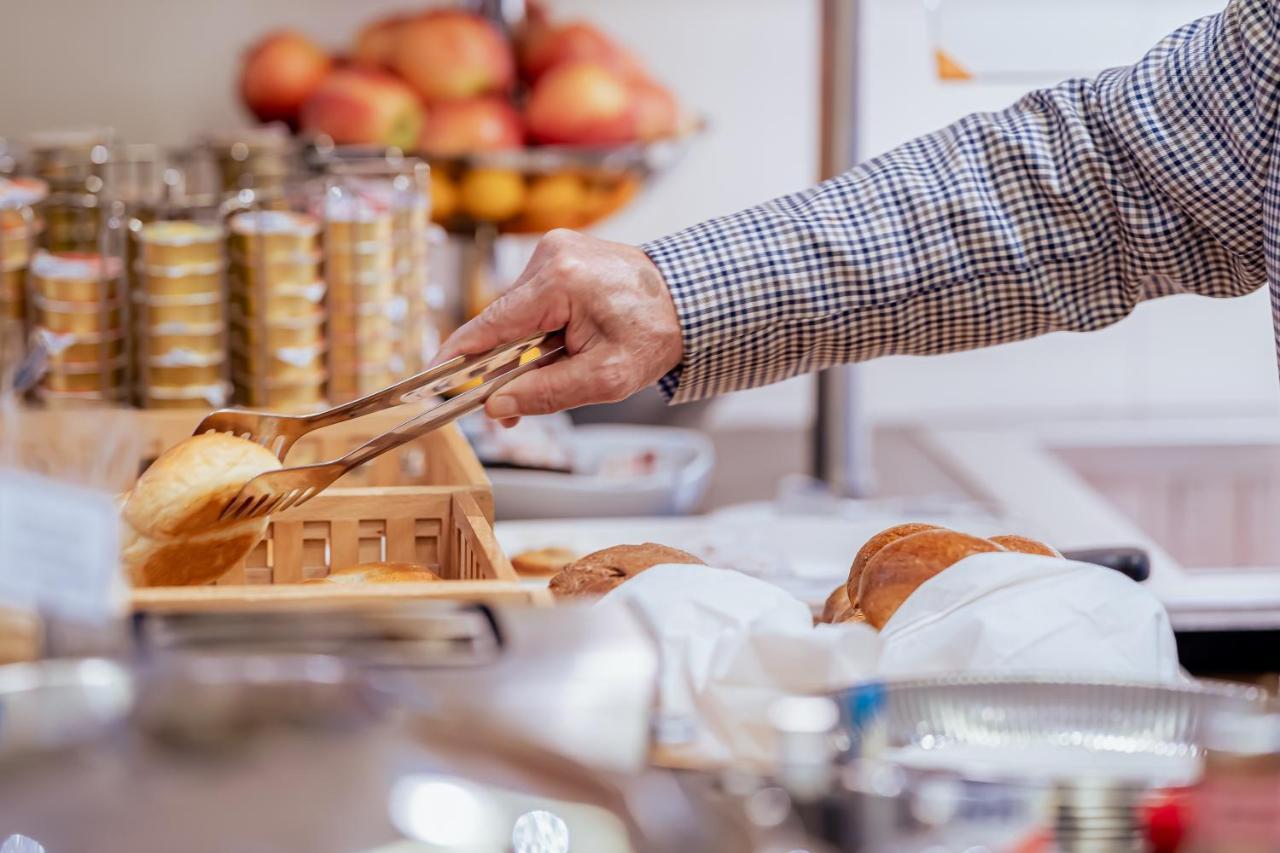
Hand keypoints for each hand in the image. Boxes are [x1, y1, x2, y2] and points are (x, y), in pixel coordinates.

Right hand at [435, 229, 683, 424]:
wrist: (692, 298)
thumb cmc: (656, 334)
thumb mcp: (606, 378)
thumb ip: (547, 394)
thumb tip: (497, 408)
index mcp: (559, 280)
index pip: (490, 324)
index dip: (458, 356)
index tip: (430, 378)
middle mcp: (551, 255)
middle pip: (502, 321)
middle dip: (503, 364)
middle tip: (511, 406)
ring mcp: (556, 248)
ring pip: (517, 312)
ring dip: (526, 346)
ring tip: (563, 367)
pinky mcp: (562, 253)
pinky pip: (534, 299)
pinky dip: (540, 328)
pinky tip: (563, 346)